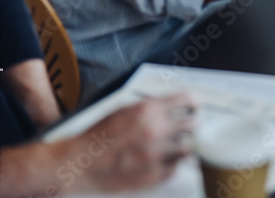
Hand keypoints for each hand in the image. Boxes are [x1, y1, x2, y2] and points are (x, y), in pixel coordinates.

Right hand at [72, 93, 196, 192]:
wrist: (79, 164)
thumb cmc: (98, 136)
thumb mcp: (124, 110)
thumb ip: (150, 107)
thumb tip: (173, 105)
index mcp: (148, 110)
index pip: (187, 100)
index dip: (194, 103)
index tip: (195, 107)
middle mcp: (155, 130)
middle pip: (193, 124)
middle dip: (190, 124)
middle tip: (185, 128)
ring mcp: (156, 154)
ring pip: (187, 148)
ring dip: (182, 146)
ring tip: (171, 146)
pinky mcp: (153, 175)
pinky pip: (175, 167)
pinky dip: (171, 164)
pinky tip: (160, 161)